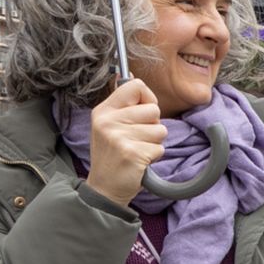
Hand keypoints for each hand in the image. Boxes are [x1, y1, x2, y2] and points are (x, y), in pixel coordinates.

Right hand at [84, 79, 165, 206]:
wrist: (104, 187)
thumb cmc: (113, 154)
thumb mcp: (109, 125)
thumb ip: (123, 104)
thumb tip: (131, 76)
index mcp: (103, 111)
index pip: (135, 86)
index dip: (147, 98)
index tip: (142, 112)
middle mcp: (108, 121)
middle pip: (153, 109)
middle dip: (152, 125)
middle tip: (136, 139)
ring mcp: (119, 137)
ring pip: (160, 129)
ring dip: (154, 142)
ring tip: (136, 150)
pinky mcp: (132, 153)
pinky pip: (160, 148)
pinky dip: (153, 156)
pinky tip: (139, 161)